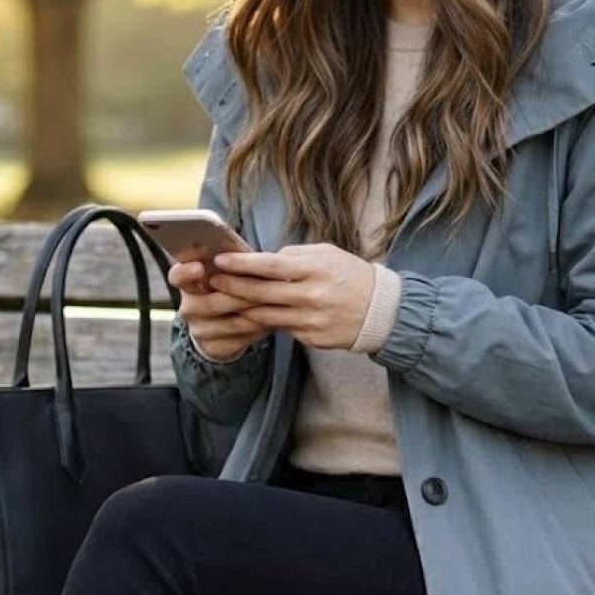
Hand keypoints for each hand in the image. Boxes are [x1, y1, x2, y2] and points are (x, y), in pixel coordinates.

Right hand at [167, 257, 270, 361]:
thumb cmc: (229, 287)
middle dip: (240, 293)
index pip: (177, 276)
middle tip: (263, 285)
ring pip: (231, 322)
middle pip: (212, 302)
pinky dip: (259, 327)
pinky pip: (241, 337)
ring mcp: (199, 329)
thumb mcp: (227, 272)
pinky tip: (273, 318)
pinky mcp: (214, 346)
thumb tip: (248, 255)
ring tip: (276, 301)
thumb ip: (231, 263)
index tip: (199, 267)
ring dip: (255, 311)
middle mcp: (189, 307)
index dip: (186, 272)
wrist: (223, 328)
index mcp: (188, 282)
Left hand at [207, 242, 376, 350]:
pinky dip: (266, 322)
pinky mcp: (312, 339)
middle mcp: (311, 297)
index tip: (220, 260)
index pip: (270, 266)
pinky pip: (283, 329)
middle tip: (212, 281)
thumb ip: (295, 256)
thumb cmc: (351, 276)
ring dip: (242, 308)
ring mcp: (311, 321)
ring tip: (224, 300)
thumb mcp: (328, 255)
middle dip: (233, 287)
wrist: (382, 311)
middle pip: (262, 293)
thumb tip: (265, 259)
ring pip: (267, 316)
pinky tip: (252, 316)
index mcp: (315, 270)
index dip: (242, 264)